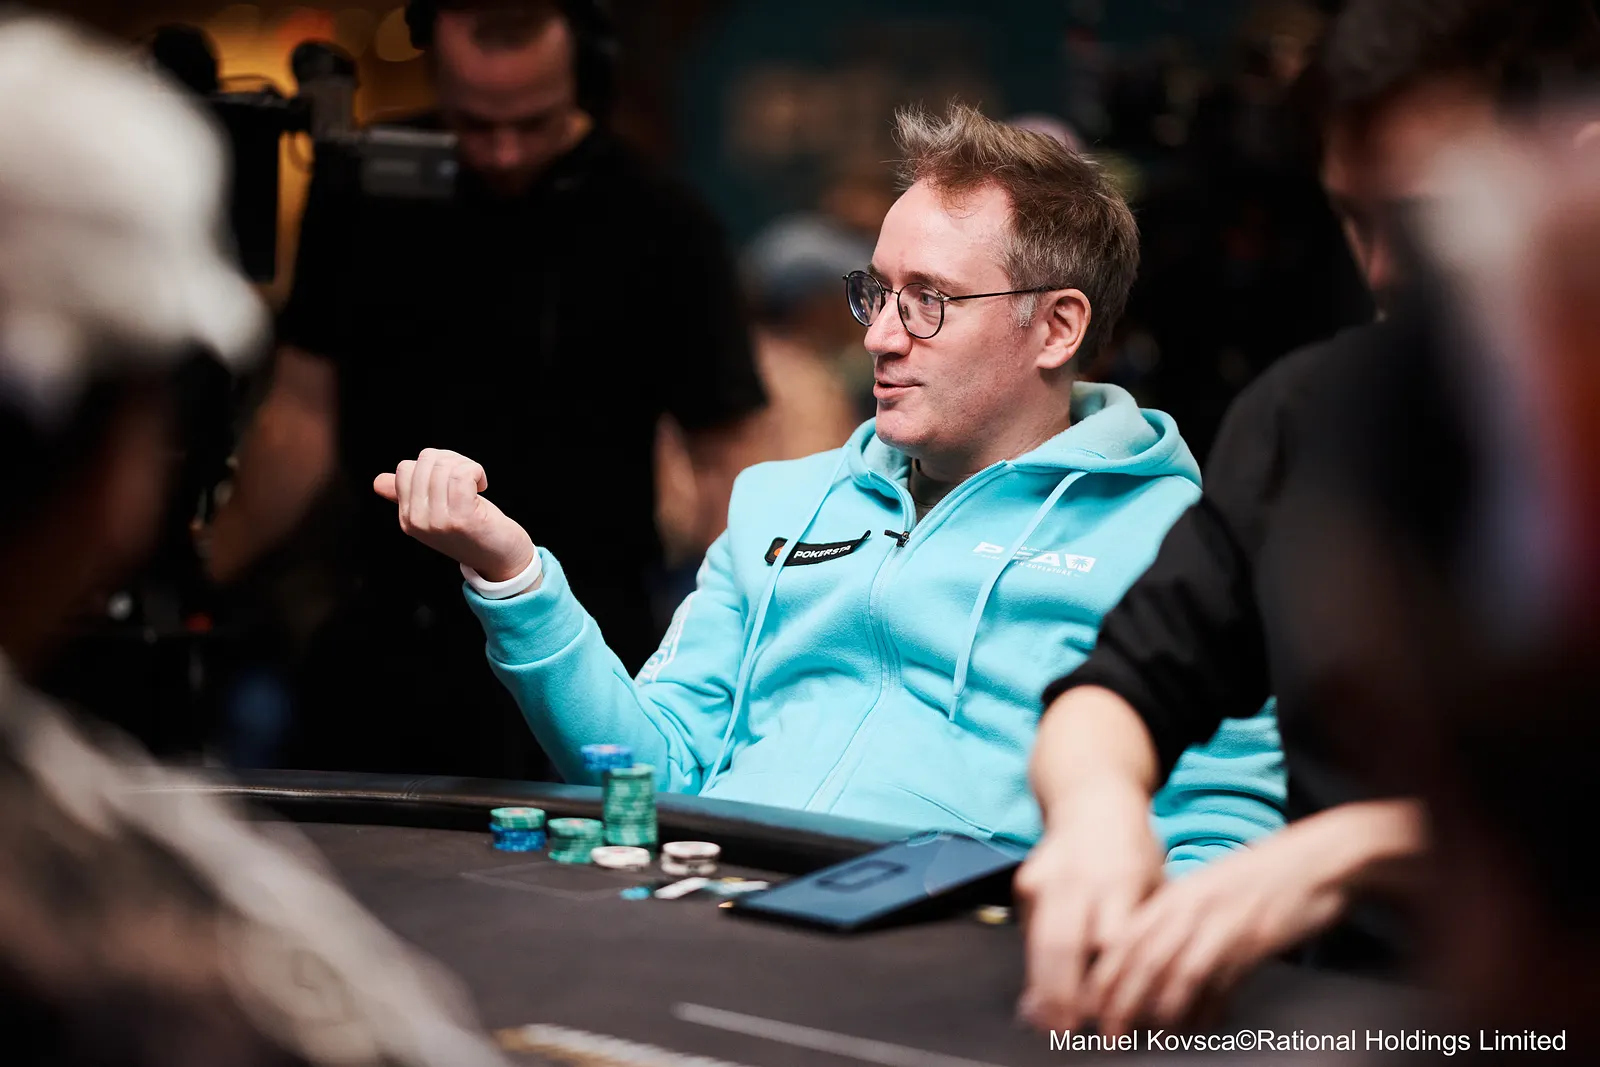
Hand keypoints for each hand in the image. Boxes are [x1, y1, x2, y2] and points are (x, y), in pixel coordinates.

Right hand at [373, 449, 534, 581]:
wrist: (501, 560)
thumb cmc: (473, 530)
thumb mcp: (436, 512)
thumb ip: (409, 496)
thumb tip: (379, 481)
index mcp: (407, 518)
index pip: (405, 469)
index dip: (433, 464)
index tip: (451, 479)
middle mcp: (417, 521)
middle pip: (425, 461)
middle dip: (451, 461)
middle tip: (468, 479)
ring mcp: (438, 521)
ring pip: (444, 466)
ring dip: (467, 466)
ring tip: (475, 484)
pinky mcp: (462, 518)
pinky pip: (462, 474)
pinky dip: (476, 471)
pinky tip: (482, 484)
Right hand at [1015, 778, 1163, 1031]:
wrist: (1092, 801)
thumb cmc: (1133, 852)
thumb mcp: (1153, 884)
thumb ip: (1143, 936)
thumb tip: (1141, 992)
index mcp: (1121, 879)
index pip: (1111, 941)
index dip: (1109, 981)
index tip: (1112, 1016)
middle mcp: (1079, 878)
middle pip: (1065, 945)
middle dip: (1064, 994)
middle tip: (1067, 1031)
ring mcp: (1047, 878)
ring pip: (1040, 942)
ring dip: (1042, 987)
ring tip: (1048, 1024)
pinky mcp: (1025, 881)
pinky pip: (1030, 932)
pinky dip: (1036, 964)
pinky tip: (1041, 993)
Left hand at [1086, 831, 1347, 1035]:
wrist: (1320, 859)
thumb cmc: (1267, 881)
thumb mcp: (1213, 895)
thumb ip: (1183, 925)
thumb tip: (1161, 970)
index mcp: (1176, 894)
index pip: (1124, 936)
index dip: (1103, 974)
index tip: (1089, 1005)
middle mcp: (1189, 906)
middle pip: (1138, 956)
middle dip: (1116, 999)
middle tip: (1104, 1032)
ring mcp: (1217, 921)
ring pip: (1169, 969)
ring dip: (1150, 1008)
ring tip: (1138, 1037)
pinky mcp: (1249, 937)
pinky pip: (1213, 977)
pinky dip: (1199, 1006)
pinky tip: (1191, 1026)